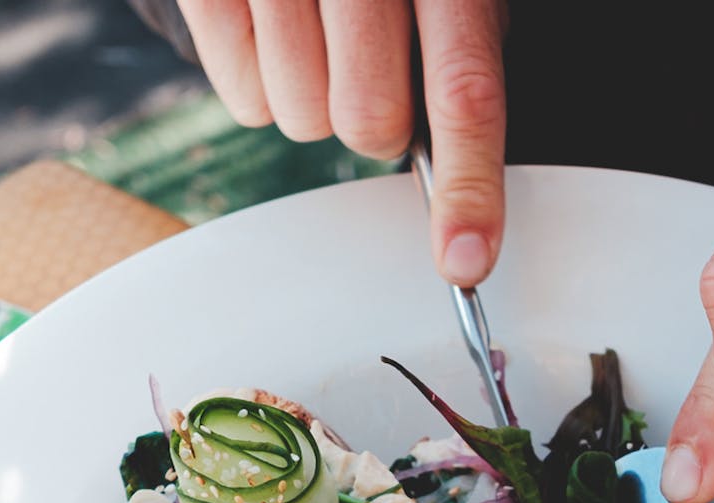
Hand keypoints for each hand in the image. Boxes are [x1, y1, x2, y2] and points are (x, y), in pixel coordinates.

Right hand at [176, 0, 508, 284]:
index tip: (466, 259)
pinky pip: (243, 97)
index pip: (464, 89)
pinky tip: (275, 32)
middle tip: (367, 67)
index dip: (469, 185)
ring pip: (299, 119)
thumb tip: (461, 184)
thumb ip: (460, 59)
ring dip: (312, 103)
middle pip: (367, 121)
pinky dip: (261, 85)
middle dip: (374, 122)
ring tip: (317, 39)